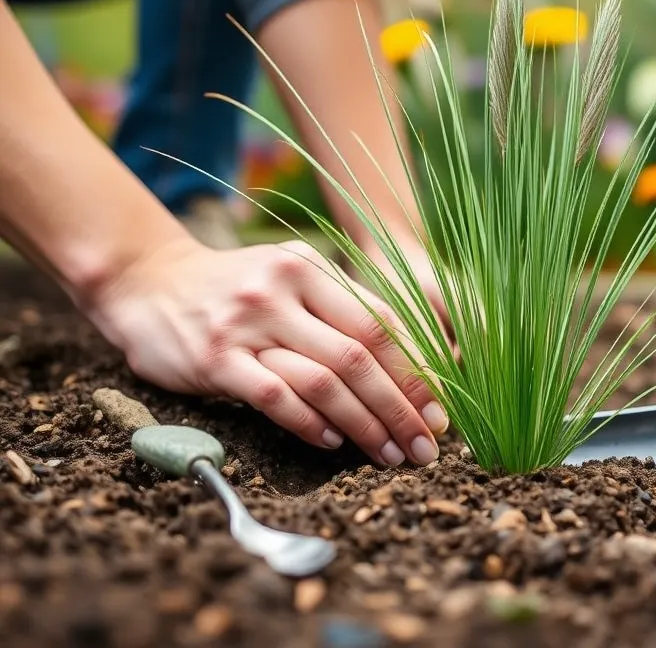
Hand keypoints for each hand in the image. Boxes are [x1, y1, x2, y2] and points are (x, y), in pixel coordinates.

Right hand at [85, 237, 449, 464]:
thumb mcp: (289, 276)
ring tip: (388, 453)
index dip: (415, 370)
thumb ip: (339, 308)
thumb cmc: (234, 287)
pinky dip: (308, 423)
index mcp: (311, 269)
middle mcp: (283, 291)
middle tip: (424, 445)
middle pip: (360, 356)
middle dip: (401, 407)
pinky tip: (332, 442)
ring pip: (325, 380)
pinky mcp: (216, 359)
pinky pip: (275, 396)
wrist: (147, 280)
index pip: (379, 323)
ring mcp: (248, 325)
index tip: (440, 410)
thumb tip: (408, 361)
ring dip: (365, 423)